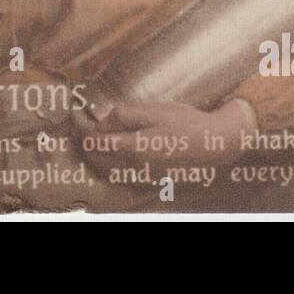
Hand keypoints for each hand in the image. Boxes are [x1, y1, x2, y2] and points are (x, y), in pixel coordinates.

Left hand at [71, 98, 256, 172]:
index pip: (95, 143)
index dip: (81, 131)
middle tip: (76, 131)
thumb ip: (125, 116)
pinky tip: (112, 157)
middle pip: (99, 161)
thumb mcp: (156, 111)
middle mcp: (136, 169)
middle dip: (84, 146)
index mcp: (134, 149)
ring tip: (89, 144)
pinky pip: (123, 178)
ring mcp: (145, 178)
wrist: (218, 145)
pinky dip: (110, 168)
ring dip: (95, 158)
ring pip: (109, 172)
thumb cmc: (188, 124)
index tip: (75, 119)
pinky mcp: (154, 182)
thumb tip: (103, 122)